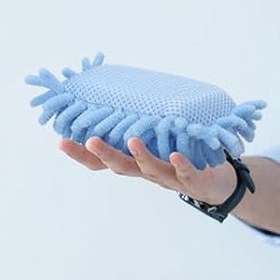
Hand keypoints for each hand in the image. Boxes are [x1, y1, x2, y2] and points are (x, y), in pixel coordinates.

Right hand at [60, 135, 238, 205]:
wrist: (218, 185)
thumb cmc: (183, 158)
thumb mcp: (158, 143)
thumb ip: (142, 125)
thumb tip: (123, 94)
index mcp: (136, 163)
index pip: (102, 163)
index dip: (81, 155)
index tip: (61, 140)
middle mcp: (148, 172)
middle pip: (121, 166)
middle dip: (104, 154)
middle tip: (88, 141)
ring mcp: (171, 178)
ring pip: (151, 169)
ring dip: (140, 156)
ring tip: (132, 141)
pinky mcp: (194, 180)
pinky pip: (186, 174)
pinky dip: (181, 164)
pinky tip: (176, 155)